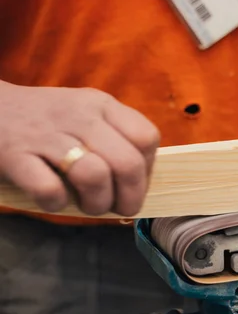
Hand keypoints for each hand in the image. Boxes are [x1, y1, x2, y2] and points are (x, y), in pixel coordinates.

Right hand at [0, 82, 159, 215]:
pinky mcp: (15, 154)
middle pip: (128, 163)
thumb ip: (116, 138)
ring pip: (94, 176)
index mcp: (102, 105)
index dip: (147, 169)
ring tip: (88, 206)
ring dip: (97, 203)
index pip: (147, 137)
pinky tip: (53, 200)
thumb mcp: (87, 114)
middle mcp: (80, 116)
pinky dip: (56, 203)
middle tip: (119, 208)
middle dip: (130, 197)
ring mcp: (47, 134)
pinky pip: (49, 188)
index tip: (134, 183)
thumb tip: (142, 182)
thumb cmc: (48, 121)